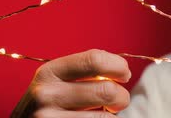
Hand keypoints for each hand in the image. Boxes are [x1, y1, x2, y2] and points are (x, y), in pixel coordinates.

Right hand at [12, 49, 131, 117]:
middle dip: (122, 96)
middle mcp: (46, 94)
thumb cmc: (49, 104)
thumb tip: (121, 71)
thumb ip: (84, 72)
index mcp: (49, 72)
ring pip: (105, 116)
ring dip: (112, 116)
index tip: (124, 74)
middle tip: (119, 101)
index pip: (95, 60)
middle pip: (106, 90)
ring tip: (104, 114)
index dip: (118, 66)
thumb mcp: (57, 82)